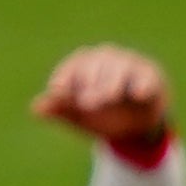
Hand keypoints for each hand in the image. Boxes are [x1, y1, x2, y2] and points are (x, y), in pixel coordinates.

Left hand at [29, 45, 173, 162]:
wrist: (137, 126)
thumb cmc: (102, 115)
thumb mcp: (79, 115)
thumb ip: (60, 109)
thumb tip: (35, 108)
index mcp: (85, 65)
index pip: (72, 67)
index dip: (65, 78)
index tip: (58, 91)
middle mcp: (106, 59)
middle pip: (95, 65)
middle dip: (90, 82)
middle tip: (86, 102)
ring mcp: (129, 66)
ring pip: (120, 69)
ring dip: (113, 82)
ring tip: (108, 97)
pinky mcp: (150, 77)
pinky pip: (146, 78)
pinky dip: (143, 84)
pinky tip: (139, 93)